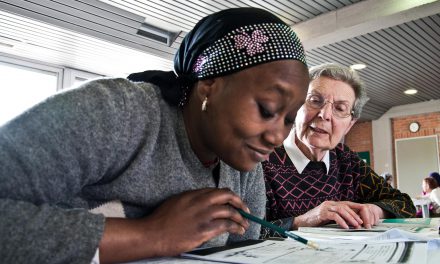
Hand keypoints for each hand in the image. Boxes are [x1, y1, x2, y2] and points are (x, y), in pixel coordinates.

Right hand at [100, 188, 249, 262]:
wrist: (152, 234)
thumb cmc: (160, 221)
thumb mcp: (176, 202)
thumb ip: (191, 201)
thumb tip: (204, 205)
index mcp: (192, 194)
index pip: (216, 191)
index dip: (229, 197)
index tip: (234, 202)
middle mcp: (199, 202)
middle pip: (227, 196)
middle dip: (239, 202)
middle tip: (245, 210)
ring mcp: (203, 215)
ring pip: (229, 211)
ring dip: (240, 218)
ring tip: (245, 224)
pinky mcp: (204, 229)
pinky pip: (226, 225)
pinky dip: (235, 227)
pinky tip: (238, 230)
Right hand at [292, 201, 384, 229]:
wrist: (303, 221)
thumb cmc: (316, 220)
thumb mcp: (329, 217)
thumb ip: (338, 216)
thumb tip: (350, 222)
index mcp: (333, 203)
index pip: (347, 204)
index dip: (357, 208)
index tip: (364, 215)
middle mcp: (330, 203)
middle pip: (346, 206)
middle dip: (355, 215)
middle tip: (361, 223)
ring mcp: (325, 207)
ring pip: (341, 210)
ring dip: (350, 217)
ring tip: (356, 225)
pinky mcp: (322, 213)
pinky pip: (334, 216)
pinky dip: (341, 221)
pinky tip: (345, 226)